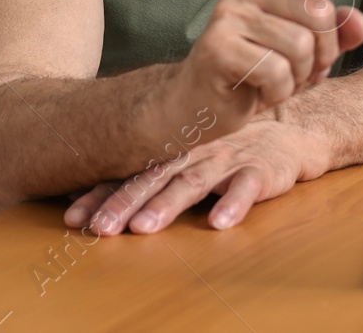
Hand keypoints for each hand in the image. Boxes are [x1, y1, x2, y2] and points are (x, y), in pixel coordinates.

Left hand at [65, 117, 326, 235]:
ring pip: (194, 182)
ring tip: (145, 228)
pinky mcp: (260, 169)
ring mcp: (227, 159)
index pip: (131, 172)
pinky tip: (220, 223)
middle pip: (155, 178)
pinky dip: (234, 203)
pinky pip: (246, 186)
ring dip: (168, 205)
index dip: (102, 193)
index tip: (74, 217)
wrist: (289, 134)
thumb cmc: (227, 149)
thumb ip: (145, 171)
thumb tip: (83, 192)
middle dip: (125, 203)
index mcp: (173, 151)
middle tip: (101, 228)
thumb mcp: (186, 155)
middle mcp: (195, 151)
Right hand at [170, 0, 362, 137]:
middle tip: (302, 69)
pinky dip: (278, 91)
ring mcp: (228, 14)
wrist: (199, 102)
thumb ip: (333, 33)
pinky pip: (277, 71)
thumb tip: (361, 24)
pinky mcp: (218, 46)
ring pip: (301, 46)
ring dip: (298, 76)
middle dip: (323, 52)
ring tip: (276, 80)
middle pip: (319, 13)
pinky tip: (258, 90)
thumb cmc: (256, 68)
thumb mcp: (303, 49)